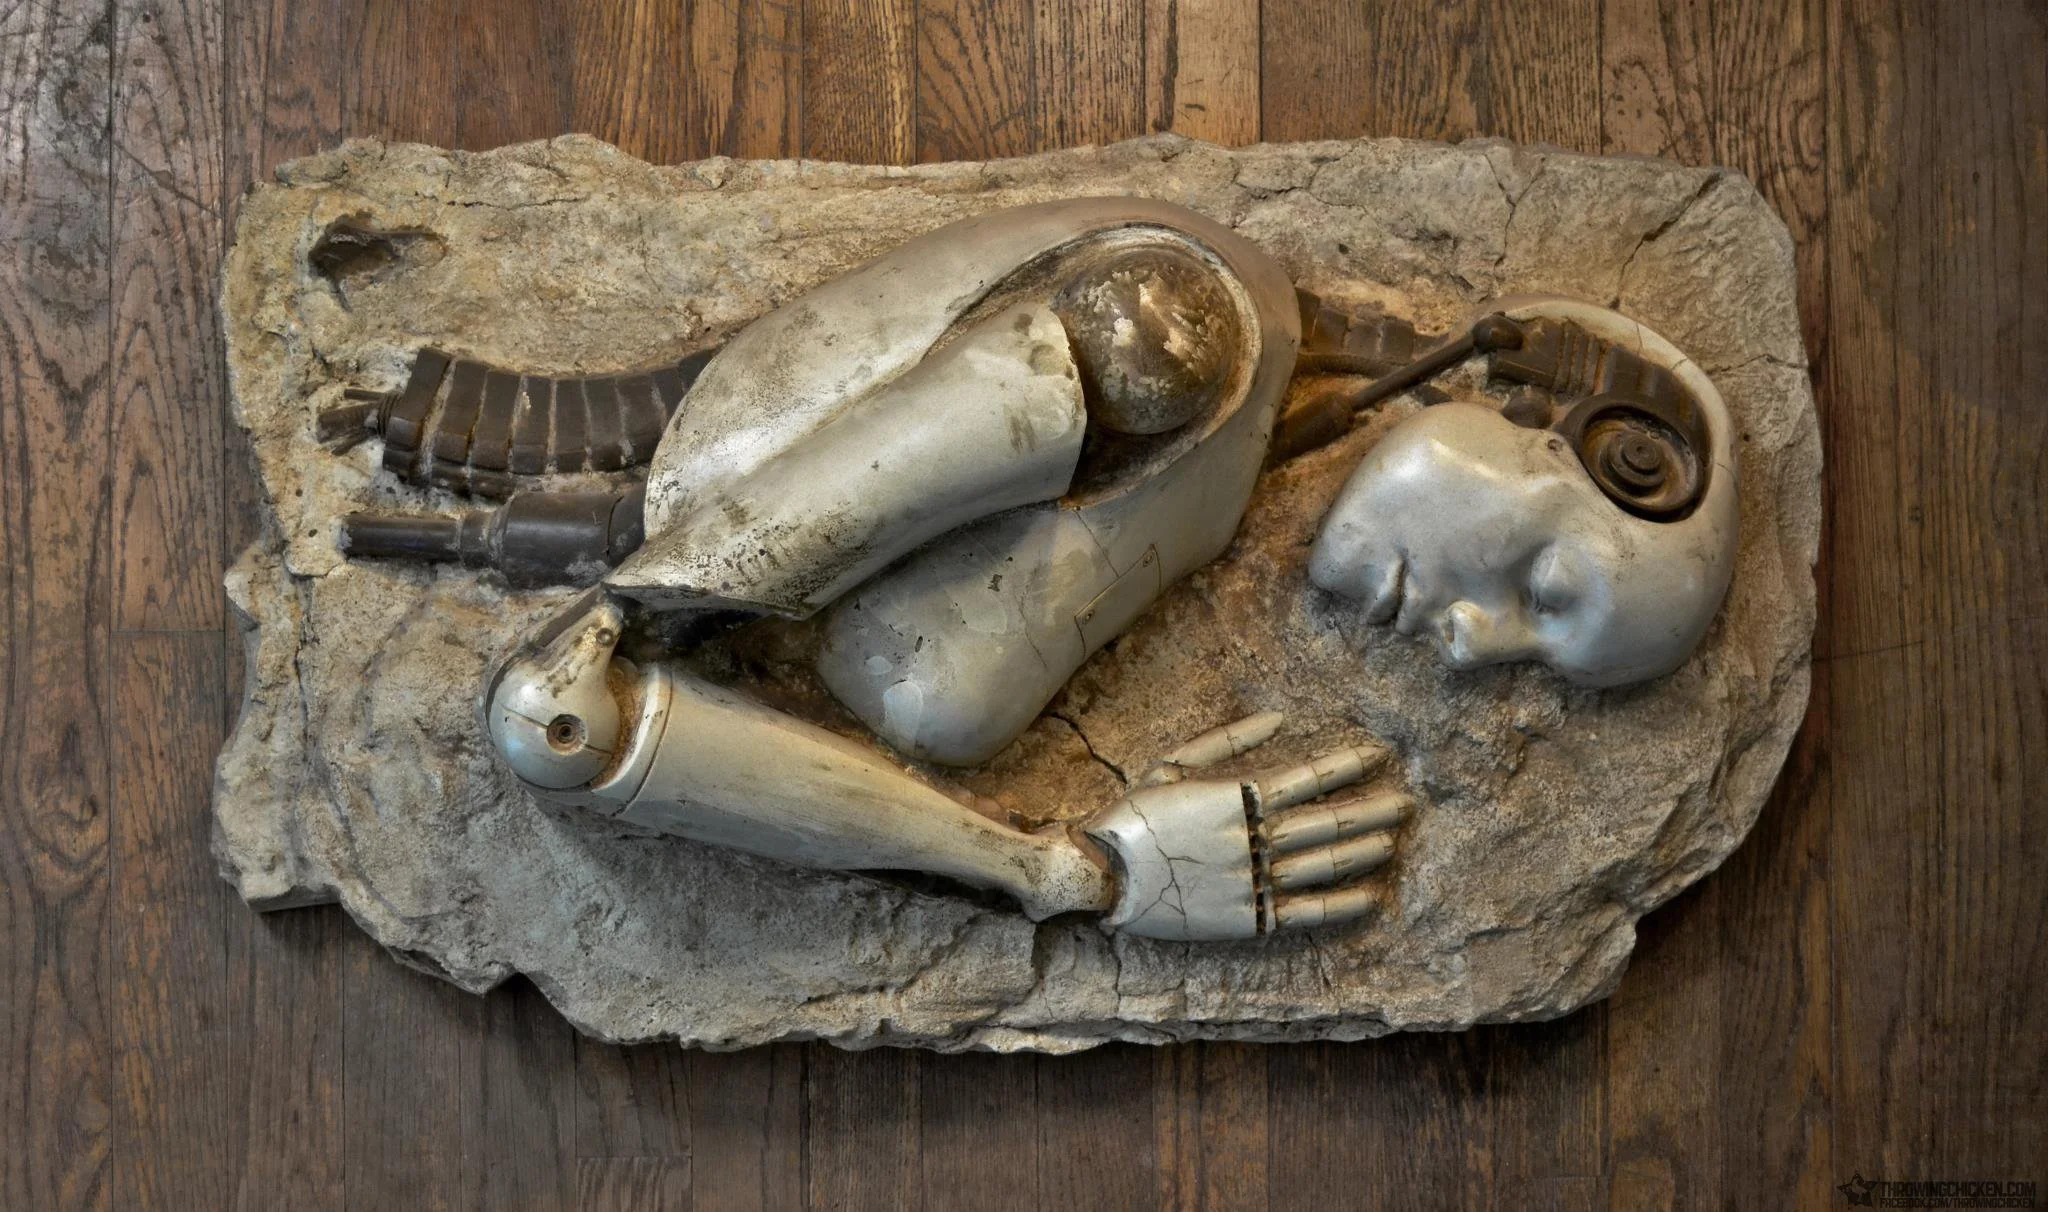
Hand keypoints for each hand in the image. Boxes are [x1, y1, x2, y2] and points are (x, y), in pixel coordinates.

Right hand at [1080, 715, 1408, 940]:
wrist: (1103, 875)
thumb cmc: (1133, 815)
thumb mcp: (1172, 764)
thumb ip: (1227, 741)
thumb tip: (1279, 717)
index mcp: (1235, 797)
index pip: (1305, 779)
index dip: (1344, 767)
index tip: (1377, 756)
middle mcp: (1251, 838)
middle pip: (1324, 822)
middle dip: (1369, 809)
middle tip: (1408, 802)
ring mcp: (1252, 880)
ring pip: (1320, 865)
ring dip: (1361, 851)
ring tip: (1394, 841)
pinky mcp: (1247, 918)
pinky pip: (1304, 912)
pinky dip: (1340, 905)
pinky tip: (1370, 897)